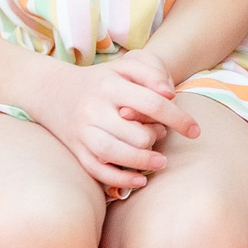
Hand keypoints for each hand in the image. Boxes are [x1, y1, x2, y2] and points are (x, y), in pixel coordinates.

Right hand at [44, 55, 197, 190]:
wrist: (52, 91)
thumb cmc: (100, 80)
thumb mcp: (124, 67)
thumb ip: (150, 73)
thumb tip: (170, 94)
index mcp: (110, 86)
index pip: (153, 104)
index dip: (179, 119)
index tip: (195, 131)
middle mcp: (94, 109)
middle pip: (137, 134)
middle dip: (156, 138)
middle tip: (161, 135)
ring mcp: (83, 132)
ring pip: (117, 155)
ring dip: (144, 162)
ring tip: (159, 161)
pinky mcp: (76, 150)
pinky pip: (98, 171)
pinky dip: (120, 180)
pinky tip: (139, 180)